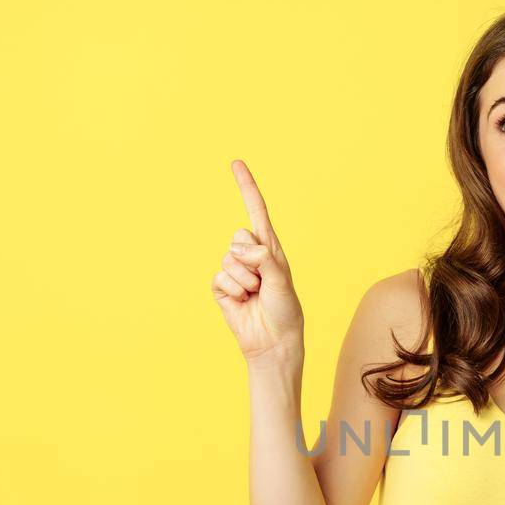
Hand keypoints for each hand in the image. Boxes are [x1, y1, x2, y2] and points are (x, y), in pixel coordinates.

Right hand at [211, 160, 304, 366]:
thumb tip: (244, 249)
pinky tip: (243, 302)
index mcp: (270, 248)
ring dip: (244, 280)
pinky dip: (233, 291)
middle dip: (251, 260)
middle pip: (238, 237)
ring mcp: (235, 270)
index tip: (236, 163)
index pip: (256, 211)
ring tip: (256, 295)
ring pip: (228, 259)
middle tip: (263, 283)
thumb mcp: (282, 281)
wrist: (273, 342)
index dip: (246, 187)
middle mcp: (252, 255)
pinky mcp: (222, 287)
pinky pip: (219, 278)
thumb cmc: (285, 311)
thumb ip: (266, 259)